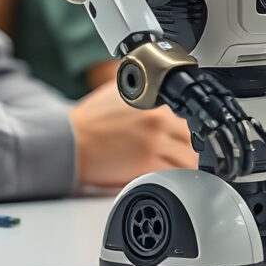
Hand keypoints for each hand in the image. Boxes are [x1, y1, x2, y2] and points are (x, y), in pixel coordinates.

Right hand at [69, 83, 194, 187]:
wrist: (70, 141)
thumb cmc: (91, 119)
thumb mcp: (120, 91)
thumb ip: (144, 89)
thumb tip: (156, 87)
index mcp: (157, 104)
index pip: (192, 118)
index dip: (195, 131)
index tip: (194, 138)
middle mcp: (159, 122)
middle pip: (195, 140)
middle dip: (195, 150)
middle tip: (191, 157)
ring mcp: (154, 144)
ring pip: (189, 160)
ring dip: (189, 165)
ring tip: (182, 169)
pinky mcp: (146, 166)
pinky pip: (174, 175)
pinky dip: (177, 178)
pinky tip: (173, 179)